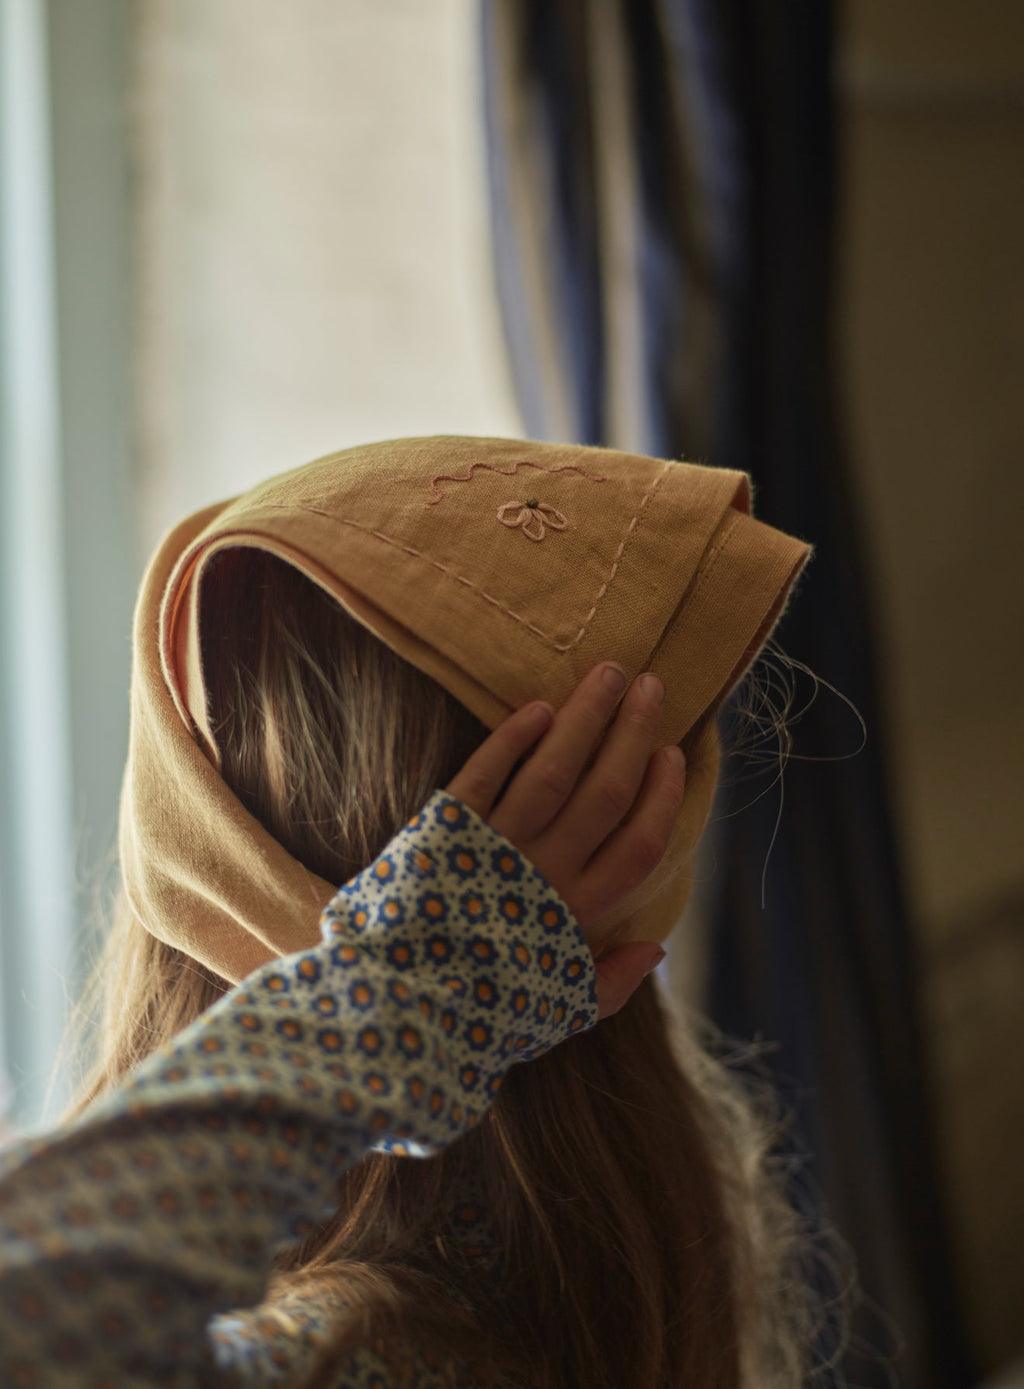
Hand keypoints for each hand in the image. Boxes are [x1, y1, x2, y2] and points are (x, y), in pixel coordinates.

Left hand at [446, 661, 685, 1017]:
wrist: (394, 1005)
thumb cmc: (478, 1010)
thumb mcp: (555, 1009)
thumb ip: (609, 982)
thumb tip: (657, 945)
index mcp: (577, 914)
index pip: (638, 844)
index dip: (662, 795)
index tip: (672, 753)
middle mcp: (545, 873)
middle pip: (605, 792)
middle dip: (633, 734)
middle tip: (651, 686)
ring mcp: (496, 847)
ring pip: (555, 770)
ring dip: (585, 718)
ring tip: (607, 675)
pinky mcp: (446, 830)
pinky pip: (486, 773)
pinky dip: (513, 738)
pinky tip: (538, 707)